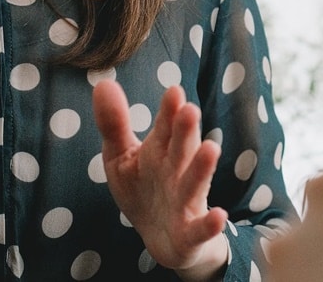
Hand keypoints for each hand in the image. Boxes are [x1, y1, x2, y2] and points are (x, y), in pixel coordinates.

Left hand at [93, 81, 229, 280]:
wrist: (163, 239)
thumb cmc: (144, 190)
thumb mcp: (121, 157)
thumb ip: (114, 123)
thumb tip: (103, 83)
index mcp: (161, 151)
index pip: (165, 127)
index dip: (169, 111)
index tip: (173, 92)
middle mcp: (177, 173)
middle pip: (181, 149)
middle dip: (186, 131)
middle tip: (189, 109)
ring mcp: (186, 202)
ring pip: (194, 184)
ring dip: (202, 168)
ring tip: (211, 148)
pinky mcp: (191, 232)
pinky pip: (200, 229)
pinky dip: (210, 224)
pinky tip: (219, 216)